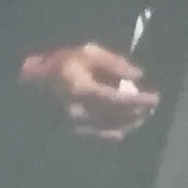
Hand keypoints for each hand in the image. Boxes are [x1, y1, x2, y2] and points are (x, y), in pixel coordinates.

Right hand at [20, 41, 159, 140]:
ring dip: (130, 123)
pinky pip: (99, 135)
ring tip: (143, 116)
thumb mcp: (88, 52)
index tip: (155, 97)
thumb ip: (114, 63)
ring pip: (110, 129)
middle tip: (153, 106)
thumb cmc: (61, 61)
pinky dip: (115, 131)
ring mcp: (75, 124)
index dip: (139, 100)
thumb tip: (139, 75)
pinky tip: (124, 127)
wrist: (32, 80)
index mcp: (84, 89)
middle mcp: (80, 111)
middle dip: (138, 112)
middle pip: (117, 117)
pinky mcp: (72, 130)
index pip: (118, 99)